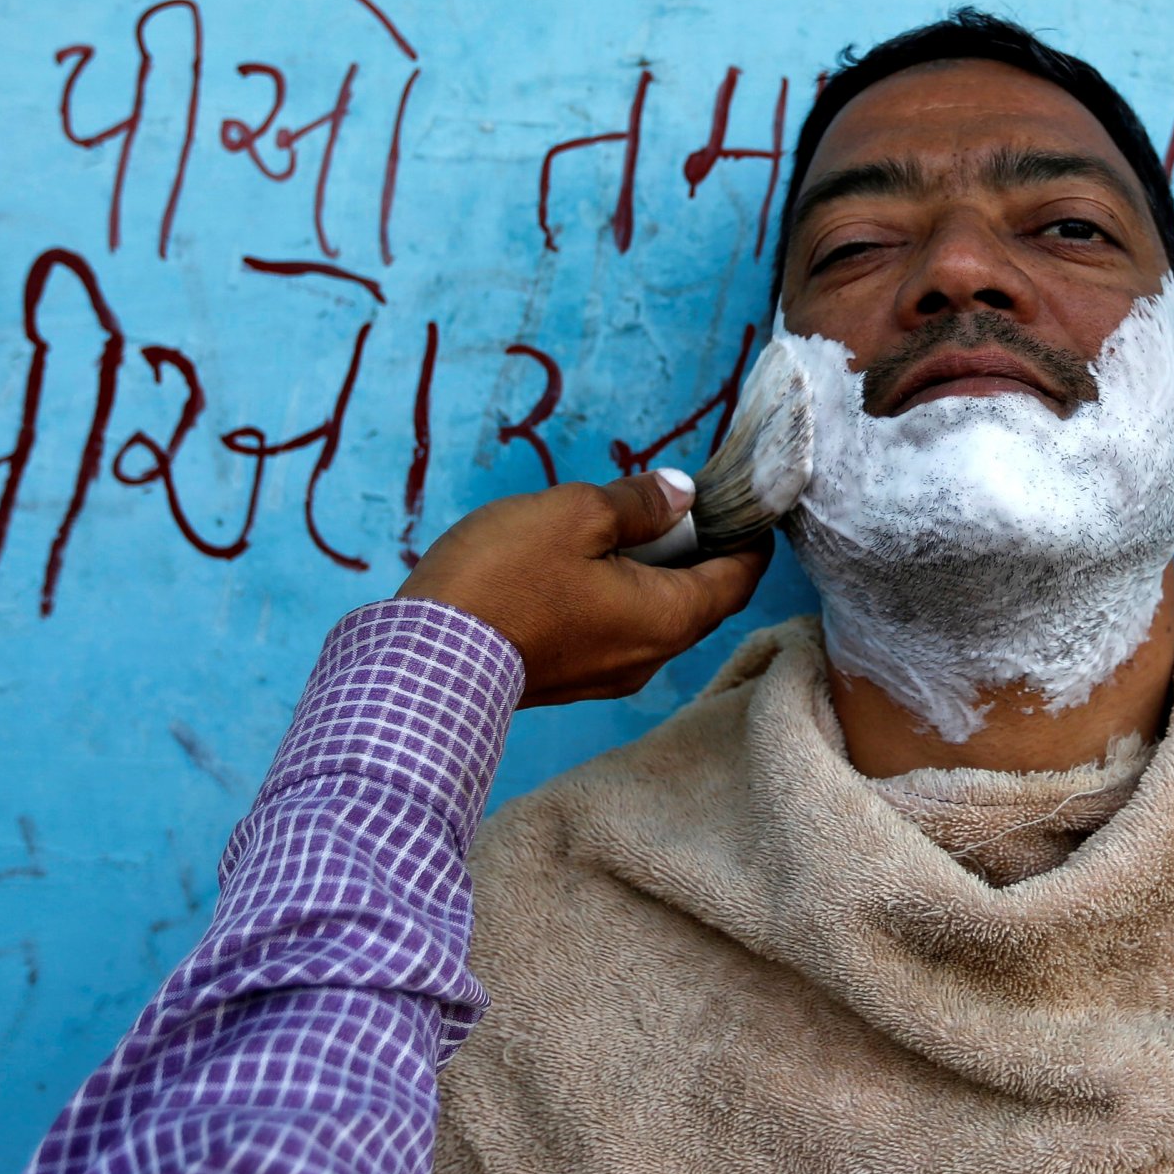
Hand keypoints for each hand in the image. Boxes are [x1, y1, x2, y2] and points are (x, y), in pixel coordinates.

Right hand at [397, 470, 772, 707]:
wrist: (422, 659)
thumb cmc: (505, 579)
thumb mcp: (576, 515)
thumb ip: (638, 503)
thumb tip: (681, 494)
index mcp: (667, 618)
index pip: (739, 579)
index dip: (750, 537)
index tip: (745, 502)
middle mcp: (650, 657)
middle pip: (702, 599)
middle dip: (703, 550)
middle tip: (684, 501)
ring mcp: (609, 674)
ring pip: (658, 616)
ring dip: (658, 571)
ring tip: (632, 523)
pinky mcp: (572, 678)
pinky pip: (619, 630)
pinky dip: (624, 593)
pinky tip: (591, 561)